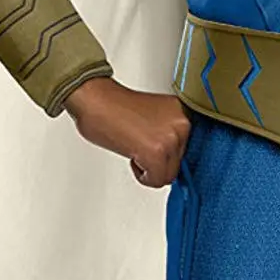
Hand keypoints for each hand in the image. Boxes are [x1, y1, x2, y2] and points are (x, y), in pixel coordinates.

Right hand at [62, 76, 192, 186]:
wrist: (95, 100)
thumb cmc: (113, 106)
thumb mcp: (153, 116)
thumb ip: (167, 132)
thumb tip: (169, 156)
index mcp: (182, 112)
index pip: (184, 148)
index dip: (166, 154)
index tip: (154, 151)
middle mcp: (181, 124)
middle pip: (177, 163)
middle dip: (157, 161)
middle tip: (137, 145)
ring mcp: (171, 138)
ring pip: (168, 174)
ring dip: (149, 169)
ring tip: (134, 147)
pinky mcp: (157, 152)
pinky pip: (156, 180)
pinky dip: (142, 175)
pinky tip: (131, 154)